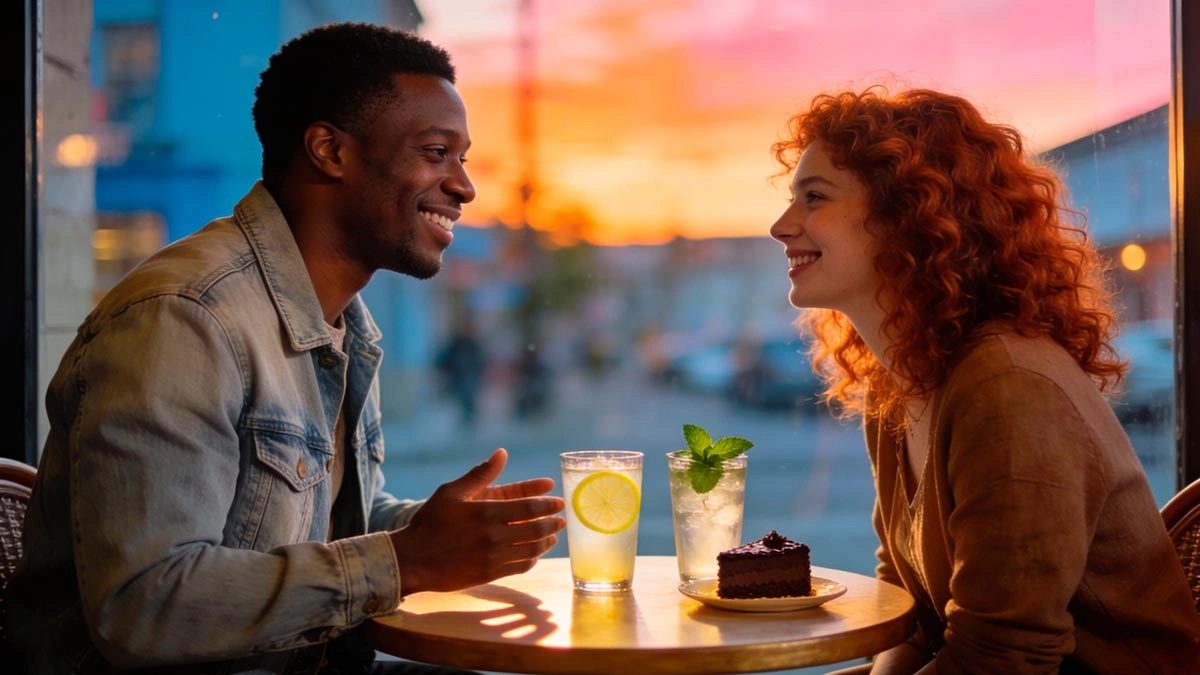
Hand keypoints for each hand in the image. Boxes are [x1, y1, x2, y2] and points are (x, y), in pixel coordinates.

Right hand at [389, 448, 565, 594]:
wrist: (413, 560)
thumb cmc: (431, 522)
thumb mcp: (452, 492)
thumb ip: (480, 474)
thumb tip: (501, 453)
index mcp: (486, 512)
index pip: (529, 507)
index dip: (548, 504)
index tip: (558, 501)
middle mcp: (494, 536)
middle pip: (536, 529)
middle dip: (553, 523)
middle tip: (562, 519)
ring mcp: (493, 558)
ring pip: (532, 549)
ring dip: (546, 541)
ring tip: (553, 536)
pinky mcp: (490, 574)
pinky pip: (521, 566)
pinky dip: (533, 558)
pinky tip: (535, 552)